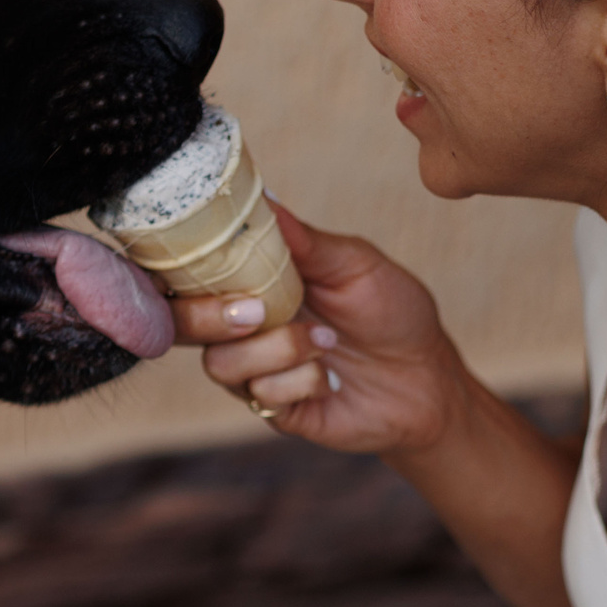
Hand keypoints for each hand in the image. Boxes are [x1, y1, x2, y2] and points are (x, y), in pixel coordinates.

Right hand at [170, 203, 465, 455]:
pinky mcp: (274, 410)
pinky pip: (261, 395)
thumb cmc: (393, 313)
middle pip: (182, 324)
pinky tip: (331, 379)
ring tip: (326, 343)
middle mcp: (244, 328)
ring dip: (278, 350)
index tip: (197, 260)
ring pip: (222, 364)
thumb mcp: (354, 264)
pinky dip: (302, 382)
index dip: (178, 270)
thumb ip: (305, 240)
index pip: (192, 275)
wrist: (428, 380)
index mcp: (254, 283)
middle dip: (208, 317)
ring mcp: (256, 371)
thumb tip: (263, 196)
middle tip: (258, 311)